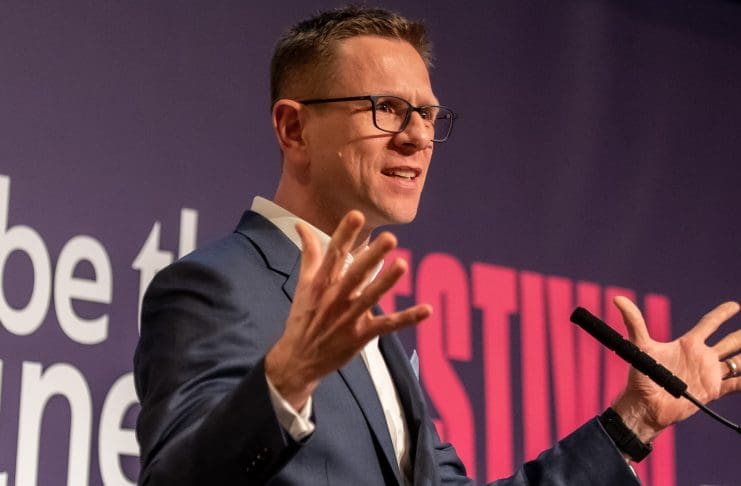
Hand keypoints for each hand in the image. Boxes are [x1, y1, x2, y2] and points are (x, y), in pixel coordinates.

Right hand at [265, 210, 431, 409]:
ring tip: (402, 265)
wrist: (298, 360)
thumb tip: (301, 225)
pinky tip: (426, 310)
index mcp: (321, 283)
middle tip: (390, 237)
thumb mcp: (303, 285)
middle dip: (372, 256)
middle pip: (355, 274)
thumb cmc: (303, 318)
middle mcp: (334, 298)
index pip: (333, 254)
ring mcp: (348, 318)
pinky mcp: (360, 336)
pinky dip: (407, 319)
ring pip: (370, 297)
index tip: (356, 215)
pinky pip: (387, 325)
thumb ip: (309, 253)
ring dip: (387, 282)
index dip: (344, 234)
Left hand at [611, 296, 739, 442]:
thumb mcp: (639, 345)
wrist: (645, 404)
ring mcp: (709, 374)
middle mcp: (701, 357)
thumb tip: (617, 299)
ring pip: (737, 362)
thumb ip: (633, 322)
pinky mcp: (712, 391)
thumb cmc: (641, 375)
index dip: (722, 314)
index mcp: (688, 344)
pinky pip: (737, 385)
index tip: (735, 305)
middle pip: (729, 342)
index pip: (709, 324)